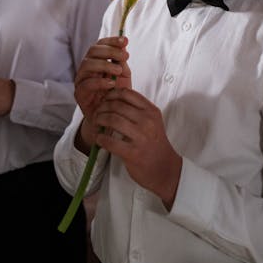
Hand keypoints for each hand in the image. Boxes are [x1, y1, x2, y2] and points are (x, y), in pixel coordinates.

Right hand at [75, 36, 131, 149]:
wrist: (110, 119)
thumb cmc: (117, 95)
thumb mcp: (123, 76)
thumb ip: (122, 62)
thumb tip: (124, 46)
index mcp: (97, 60)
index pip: (100, 44)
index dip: (111, 40)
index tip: (125, 41)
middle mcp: (86, 68)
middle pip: (92, 51)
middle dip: (109, 50)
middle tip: (125, 56)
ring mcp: (81, 80)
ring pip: (87, 64)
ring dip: (104, 64)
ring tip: (118, 69)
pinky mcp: (79, 94)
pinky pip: (86, 84)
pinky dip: (100, 81)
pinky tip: (112, 83)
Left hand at [94, 88, 182, 209]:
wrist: (165, 168)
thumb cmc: (156, 144)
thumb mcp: (153, 121)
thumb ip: (138, 110)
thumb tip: (115, 100)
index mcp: (151, 111)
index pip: (128, 94)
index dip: (112, 94)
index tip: (105, 99)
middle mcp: (147, 121)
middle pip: (117, 106)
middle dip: (103, 108)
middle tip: (97, 112)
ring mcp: (140, 137)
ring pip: (113, 120)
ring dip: (100, 120)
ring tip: (96, 123)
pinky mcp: (133, 153)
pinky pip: (110, 142)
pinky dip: (101, 138)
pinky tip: (99, 138)